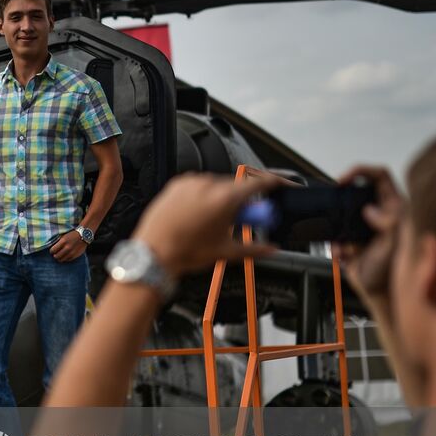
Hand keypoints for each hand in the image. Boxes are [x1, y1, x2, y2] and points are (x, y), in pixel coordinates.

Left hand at [49, 230, 87, 261]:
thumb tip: (51, 246)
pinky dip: (65, 258)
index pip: (53, 250)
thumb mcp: (64, 236)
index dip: (51, 251)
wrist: (84, 235)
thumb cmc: (72, 234)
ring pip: (61, 260)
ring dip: (59, 258)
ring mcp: (72, 253)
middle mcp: (67, 248)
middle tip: (55, 253)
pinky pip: (67, 260)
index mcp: (63, 241)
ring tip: (60, 255)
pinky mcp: (75, 256)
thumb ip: (58, 242)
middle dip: (55, 255)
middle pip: (56, 256)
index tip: (52, 250)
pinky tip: (65, 255)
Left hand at [133, 173, 278, 275]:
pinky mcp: (176, 184)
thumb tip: (271, 249)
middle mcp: (208, 185)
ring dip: (221, 198)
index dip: (275, 182)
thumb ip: (255, 249)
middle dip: (243, 200)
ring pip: (217, 186)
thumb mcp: (226, 252)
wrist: (153, 252)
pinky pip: (198, 186)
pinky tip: (196, 215)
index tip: (282, 185)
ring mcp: (191, 182)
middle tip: (239, 219)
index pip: (259, 183)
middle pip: (237, 186)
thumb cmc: (184, 251)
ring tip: (211, 222)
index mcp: (225, 199)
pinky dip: (202, 196)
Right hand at [333, 165, 404, 311]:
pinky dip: (336, 246)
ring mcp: (364, 227)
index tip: (344, 180)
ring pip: (341, 215)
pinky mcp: (351, 240)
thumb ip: (389, 223)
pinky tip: (345, 256)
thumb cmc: (395, 271)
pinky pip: (335, 235)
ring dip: (338, 229)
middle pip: (356, 192)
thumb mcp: (395, 244)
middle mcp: (378, 214)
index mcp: (394, 208)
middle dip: (343, 204)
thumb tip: (370, 209)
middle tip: (337, 212)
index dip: (361, 171)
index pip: (379, 176)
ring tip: (346, 244)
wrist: (381, 294)